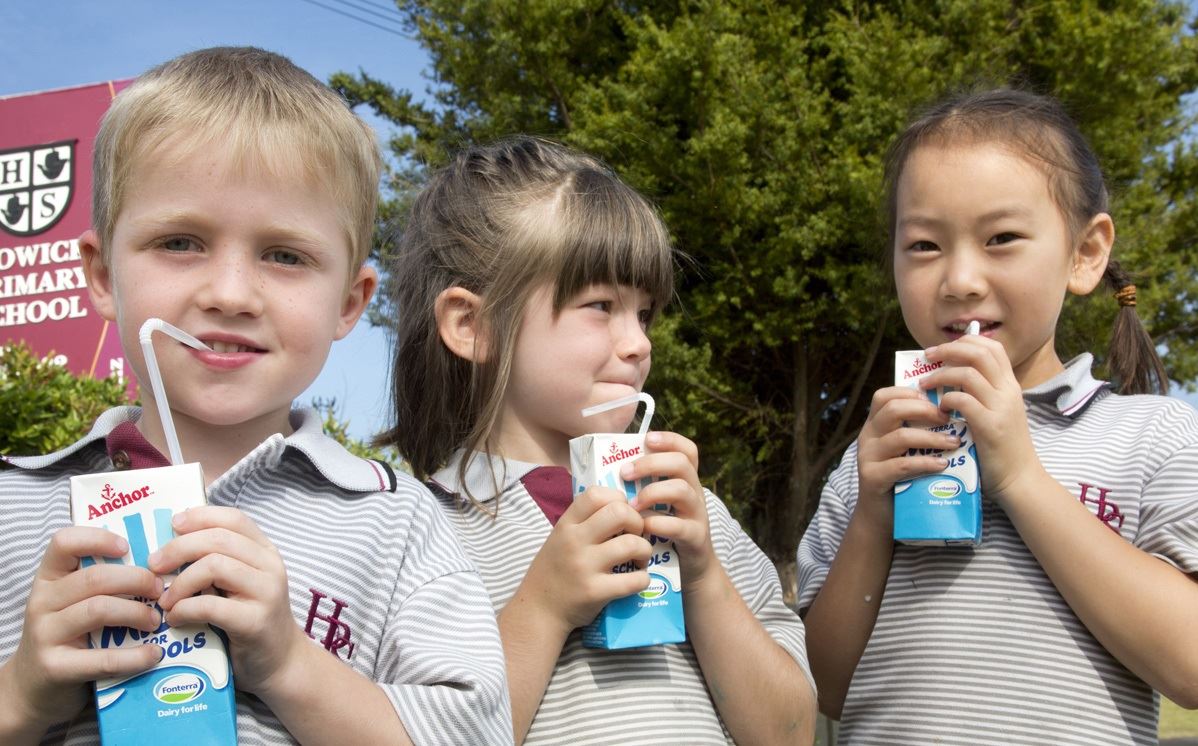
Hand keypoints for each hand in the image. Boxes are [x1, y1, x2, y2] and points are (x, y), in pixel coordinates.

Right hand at [2, 527, 162, 732]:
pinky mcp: (55, 668)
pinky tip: (154, 654)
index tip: (127, 547)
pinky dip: (135, 656)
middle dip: (137, 579)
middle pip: (94, 578)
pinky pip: (102, 658)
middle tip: (160, 590)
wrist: (32, 688)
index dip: (98, 538)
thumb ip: (103, 584)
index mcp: (49, 579)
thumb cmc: (68, 636)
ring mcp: (45, 635)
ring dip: (137, 613)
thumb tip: (161, 566)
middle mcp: (42, 602)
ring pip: (98, 610)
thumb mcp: (74, 603)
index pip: (64, 542)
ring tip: (156, 621)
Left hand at [148, 507, 305, 697]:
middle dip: (178, 548)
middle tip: (154, 565)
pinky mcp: (255, 621)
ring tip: (165, 600)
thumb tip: (170, 547)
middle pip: (218, 539)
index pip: (234, 518)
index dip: (201, 516)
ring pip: (214, 566)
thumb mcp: (238, 584)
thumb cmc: (249, 620)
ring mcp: (266, 592)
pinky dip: (184, 609)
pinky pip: (210, 605)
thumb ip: (217, 562)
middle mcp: (270, 566)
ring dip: (180, 582)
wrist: (279, 662)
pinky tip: (175, 618)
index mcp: (265, 551)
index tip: (173, 525)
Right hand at [517, 486, 652, 633]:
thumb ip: (584, 522)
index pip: (596, 494)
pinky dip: (643, 579)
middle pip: (619, 512)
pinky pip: (634, 579)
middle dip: (637, 522)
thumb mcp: (560, 538)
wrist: (539, 610)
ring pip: (632, 544)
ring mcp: (585, 566)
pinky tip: (636, 580)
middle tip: (635, 535)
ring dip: (644, 551)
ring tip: (639, 559)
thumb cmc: (554, 571)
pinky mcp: (596, 591)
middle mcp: (574, 541)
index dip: (617, 499)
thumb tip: (622, 507)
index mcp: (566, 525)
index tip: (622, 515)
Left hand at [619, 431, 716, 588]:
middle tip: (626, 473)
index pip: (686, 450)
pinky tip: (644, 527)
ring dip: (653, 493)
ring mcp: (697, 515)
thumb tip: (604, 473)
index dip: (670, 440)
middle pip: (682, 464)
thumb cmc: (662, 534)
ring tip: (632, 505)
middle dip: (652, 463)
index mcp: (684, 482)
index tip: (647, 439)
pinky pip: (680, 526)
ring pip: (683, 490)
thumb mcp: (655, 508)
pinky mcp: (696, 538)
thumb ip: (640, 490)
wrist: (689, 571)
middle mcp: (694, 493)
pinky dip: (659, 523)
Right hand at [857, 386, 957, 528]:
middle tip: (948, 417)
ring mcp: (868, 457)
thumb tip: (951, 410)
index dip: (910, 392)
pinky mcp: (872, 477)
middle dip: (925, 410)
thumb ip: (916, 430)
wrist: (881, 515)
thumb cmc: (901, 478)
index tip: (935, 400)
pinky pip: (902, 465)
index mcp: (874, 425)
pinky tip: (943, 465)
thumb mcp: (905, 449)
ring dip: (932, 438)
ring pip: (900, 437)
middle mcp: (868, 437)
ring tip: (954, 442)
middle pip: (892, 409)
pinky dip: (926, 463)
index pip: (885, 396)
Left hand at [923, 335, 1040, 504]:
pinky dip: (946, 399)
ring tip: (924, 384)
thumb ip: (982, 395)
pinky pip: (964, 400)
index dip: (966, 341)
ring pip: (967, 373)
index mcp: (1010, 386)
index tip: (943, 349)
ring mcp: (1001, 407)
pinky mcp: (991, 426)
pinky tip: (938, 408)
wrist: (1020, 479)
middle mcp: (1008, 391)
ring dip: (940, 375)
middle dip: (949, 349)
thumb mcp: (998, 413)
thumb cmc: (1002, 448)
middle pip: (979, 352)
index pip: (992, 347)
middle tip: (928, 356)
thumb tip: (951, 378)